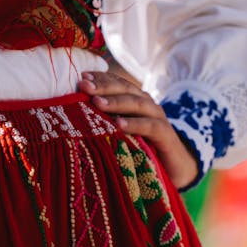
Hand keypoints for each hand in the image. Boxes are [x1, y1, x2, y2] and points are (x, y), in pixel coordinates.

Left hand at [80, 71, 199, 189]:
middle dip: (103, 86)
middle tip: (84, 86)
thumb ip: (103, 121)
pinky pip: (150, 126)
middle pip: (124, 88)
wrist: (174, 168)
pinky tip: (119, 125)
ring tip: (97, 102)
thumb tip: (72, 116)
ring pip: (137, 104)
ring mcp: (158, 117)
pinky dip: (135, 124)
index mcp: (134, 99)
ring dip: (116, 102)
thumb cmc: (140, 148)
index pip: (116, 82)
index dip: (100, 78)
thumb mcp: (119, 132)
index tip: (81, 77)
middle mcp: (146, 103)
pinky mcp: (166, 135)